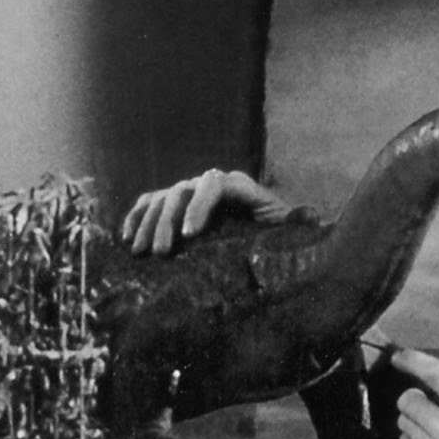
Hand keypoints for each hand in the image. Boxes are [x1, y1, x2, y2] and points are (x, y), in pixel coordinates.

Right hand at [121, 169, 293, 254]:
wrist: (266, 238)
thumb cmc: (279, 237)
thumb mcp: (289, 231)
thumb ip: (298, 224)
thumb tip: (312, 215)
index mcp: (239, 187)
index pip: (214, 184)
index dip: (199, 205)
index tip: (188, 235)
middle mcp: (212, 184)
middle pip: (183, 190)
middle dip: (168, 221)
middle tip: (161, 254)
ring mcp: (191, 192)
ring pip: (163, 197)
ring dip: (148, 223)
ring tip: (141, 253)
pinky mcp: (176, 206)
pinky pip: (150, 203)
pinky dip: (137, 217)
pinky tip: (127, 239)